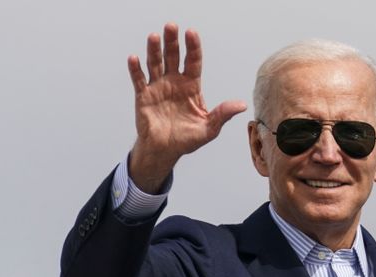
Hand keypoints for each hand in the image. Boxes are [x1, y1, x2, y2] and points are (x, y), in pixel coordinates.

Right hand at [127, 24, 246, 192]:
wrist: (165, 151)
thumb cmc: (187, 139)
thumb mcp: (209, 128)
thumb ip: (223, 114)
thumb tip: (242, 105)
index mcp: (191, 86)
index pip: (193, 62)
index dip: (192, 47)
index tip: (191, 33)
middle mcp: (174, 82)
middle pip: (173, 56)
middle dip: (172, 41)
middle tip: (171, 26)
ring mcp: (158, 87)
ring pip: (155, 63)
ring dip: (154, 50)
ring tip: (154, 36)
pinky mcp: (143, 96)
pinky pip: (139, 80)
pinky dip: (136, 69)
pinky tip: (134, 58)